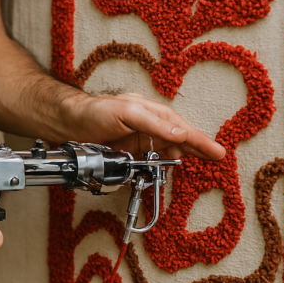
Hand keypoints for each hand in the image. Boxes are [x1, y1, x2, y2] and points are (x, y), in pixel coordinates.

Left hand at [66, 92, 225, 160]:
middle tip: (215, 159)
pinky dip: (157, 167)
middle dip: (196, 149)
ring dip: (177, 159)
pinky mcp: (126, 152)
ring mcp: (137, 139)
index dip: (200, 142)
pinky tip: (162, 171)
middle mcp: (146, 125)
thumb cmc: (93, 111)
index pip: (181, 129)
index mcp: (150, 113)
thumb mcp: (127, 112)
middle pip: (177, 140)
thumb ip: (155, 124)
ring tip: (193, 165)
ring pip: (164, 152)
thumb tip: (180, 135)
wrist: (66, 123)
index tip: (217, 153)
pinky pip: (147, 161)